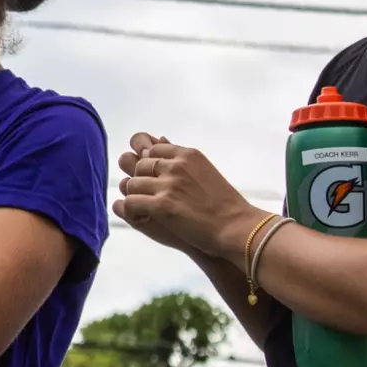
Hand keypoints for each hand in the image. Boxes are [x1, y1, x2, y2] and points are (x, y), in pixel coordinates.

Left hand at [114, 132, 264, 258]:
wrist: (236, 227)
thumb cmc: (223, 204)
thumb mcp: (203, 170)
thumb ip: (180, 159)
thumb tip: (158, 139)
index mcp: (187, 155)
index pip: (152, 149)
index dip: (148, 166)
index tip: (155, 181)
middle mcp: (176, 165)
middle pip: (138, 166)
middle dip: (140, 183)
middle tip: (149, 198)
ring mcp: (168, 184)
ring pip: (131, 184)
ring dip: (136, 198)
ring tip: (147, 210)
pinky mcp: (162, 205)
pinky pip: (130, 202)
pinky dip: (133, 212)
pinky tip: (144, 218)